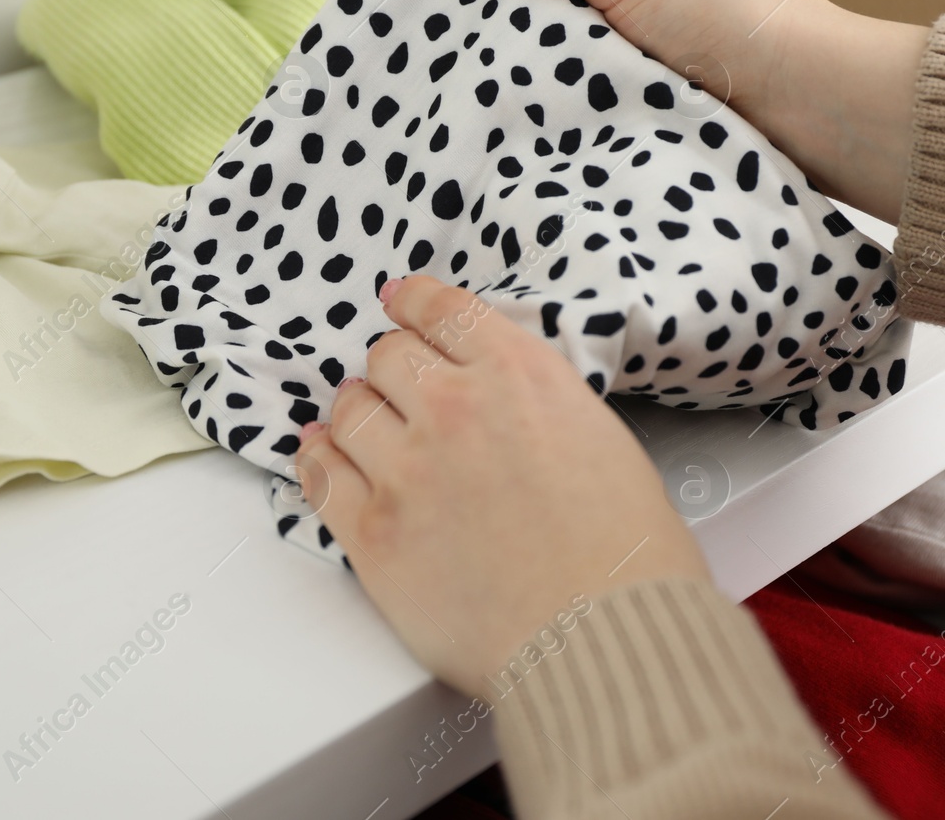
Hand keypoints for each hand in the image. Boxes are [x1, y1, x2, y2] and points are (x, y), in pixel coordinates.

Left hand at [294, 276, 710, 699]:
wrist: (603, 640)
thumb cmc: (626, 559)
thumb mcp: (603, 440)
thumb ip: (541, 408)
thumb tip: (508, 414)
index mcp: (520, 375)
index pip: (443, 311)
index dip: (414, 304)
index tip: (402, 303)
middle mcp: (455, 409)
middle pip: (389, 358)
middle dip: (394, 369)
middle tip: (399, 387)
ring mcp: (406, 471)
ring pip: (349, 410)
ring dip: (357, 413)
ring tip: (365, 427)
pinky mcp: (372, 535)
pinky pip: (320, 475)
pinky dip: (319, 460)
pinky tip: (323, 457)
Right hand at [448, 0, 929, 224]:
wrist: (814, 107)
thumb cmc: (743, 20)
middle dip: (518, 2)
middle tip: (457, 20)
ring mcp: (655, 39)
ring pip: (575, 41)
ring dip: (547, 57)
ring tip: (492, 69)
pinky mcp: (658, 93)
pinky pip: (597, 88)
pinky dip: (573, 97)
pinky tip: (539, 107)